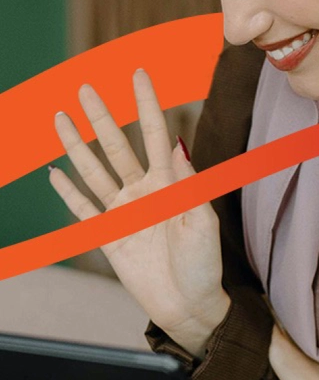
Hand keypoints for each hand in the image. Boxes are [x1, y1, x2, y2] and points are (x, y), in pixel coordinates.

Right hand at [49, 68, 229, 355]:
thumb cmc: (204, 264)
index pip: (155, 134)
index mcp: (170, 183)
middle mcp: (144, 191)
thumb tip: (177, 145)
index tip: (138, 74)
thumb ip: (188, 184)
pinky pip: (84, 208)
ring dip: (77, 145)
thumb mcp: (202, 221)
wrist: (188, 305)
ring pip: (95, 170)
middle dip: (101, 116)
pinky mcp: (110, 235)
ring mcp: (124, 211)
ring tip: (61, 118)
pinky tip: (54, 172)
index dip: (147, 104)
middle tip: (85, 87)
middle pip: (117, 145)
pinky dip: (68, 191)